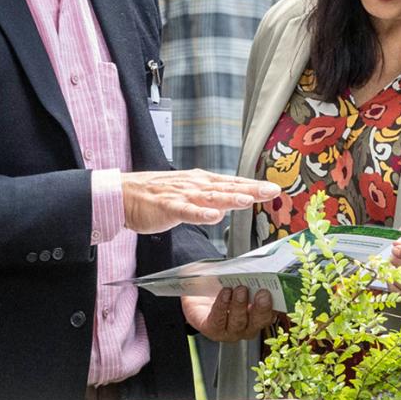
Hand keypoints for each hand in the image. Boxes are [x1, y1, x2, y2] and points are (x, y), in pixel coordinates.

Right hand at [122, 170, 278, 234]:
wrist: (125, 194)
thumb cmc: (157, 195)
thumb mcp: (189, 193)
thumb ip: (209, 200)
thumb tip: (226, 207)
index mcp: (202, 182)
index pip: (233, 183)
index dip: (254, 186)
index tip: (275, 188)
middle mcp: (196, 185)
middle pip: (228, 188)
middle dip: (251, 189)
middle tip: (272, 191)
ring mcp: (182, 195)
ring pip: (211, 197)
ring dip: (230, 198)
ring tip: (248, 200)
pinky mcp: (168, 207)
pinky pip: (186, 211)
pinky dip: (200, 214)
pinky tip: (213, 217)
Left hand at [183, 287, 274, 341]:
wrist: (199, 294)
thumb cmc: (223, 287)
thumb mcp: (239, 281)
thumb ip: (252, 278)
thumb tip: (263, 268)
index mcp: (258, 316)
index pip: (271, 314)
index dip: (275, 306)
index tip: (275, 292)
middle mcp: (247, 328)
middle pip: (258, 322)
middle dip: (261, 308)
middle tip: (262, 292)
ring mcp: (230, 332)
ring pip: (238, 322)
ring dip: (240, 305)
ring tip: (240, 289)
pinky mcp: (213, 330)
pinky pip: (219, 320)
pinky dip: (223, 306)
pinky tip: (225, 293)